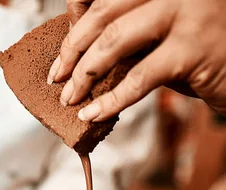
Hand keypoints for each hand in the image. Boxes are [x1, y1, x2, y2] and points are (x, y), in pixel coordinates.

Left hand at [49, 0, 225, 119]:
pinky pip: (139, 78)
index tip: (62, 51)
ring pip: (115, 42)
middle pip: (105, 13)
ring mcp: (186, 12)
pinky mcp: (192, 49)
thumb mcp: (157, 33)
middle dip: (73, 50)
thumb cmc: (195, 52)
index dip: (77, 18)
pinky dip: (111, 100)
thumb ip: (125, 31)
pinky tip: (93, 114)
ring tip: (70, 99)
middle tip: (57, 78)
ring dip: (84, 76)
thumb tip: (73, 45)